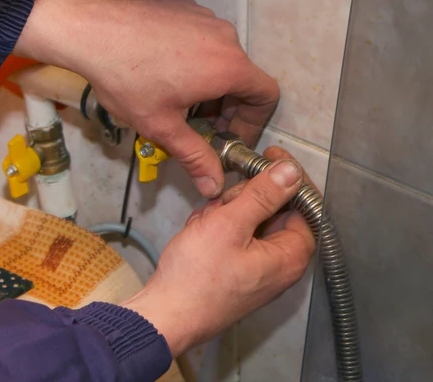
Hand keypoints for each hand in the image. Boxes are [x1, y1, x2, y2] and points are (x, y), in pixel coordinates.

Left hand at [15, 0, 278, 196]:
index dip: (253, 122)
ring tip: (174, 99)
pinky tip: (159, 71)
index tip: (228, 136)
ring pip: (219, 56)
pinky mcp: (183, 7)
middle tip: (198, 125)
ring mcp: (203, 17)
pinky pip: (199, 37)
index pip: (266, 95)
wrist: (90, 29)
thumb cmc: (125, 77)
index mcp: (229, 66)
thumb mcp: (161, 125)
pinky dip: (192, 58)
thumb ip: (194, 156)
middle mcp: (224, 36)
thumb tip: (214, 184)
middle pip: (242, 76)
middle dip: (225, 106)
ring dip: (207, 82)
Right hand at [119, 149, 316, 354]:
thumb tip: (291, 173)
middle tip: (221, 204)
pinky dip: (216, 230)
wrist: (166, 315)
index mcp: (289, 256)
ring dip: (225, 214)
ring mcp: (257, 270)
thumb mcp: (228, 225)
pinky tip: (198, 234)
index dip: (289, 178)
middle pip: (275, 212)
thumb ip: (263, 195)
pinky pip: (234, 239)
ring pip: (250, 223)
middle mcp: (279, 265)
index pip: (305, 205)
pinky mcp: (236, 273)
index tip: (271, 157)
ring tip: (202, 225)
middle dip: (245, 200)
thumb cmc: (196, 277)